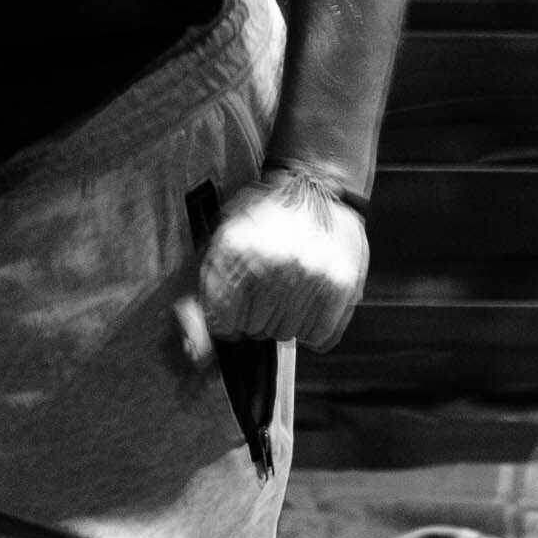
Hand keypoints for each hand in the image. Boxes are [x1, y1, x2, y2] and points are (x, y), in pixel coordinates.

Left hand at [173, 166, 369, 366]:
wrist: (316, 184)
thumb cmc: (263, 214)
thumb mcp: (222, 240)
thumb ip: (204, 296)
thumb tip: (195, 353)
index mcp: (236, 252)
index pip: (221, 323)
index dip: (225, 316)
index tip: (233, 302)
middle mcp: (273, 266)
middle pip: (254, 330)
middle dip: (255, 314)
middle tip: (266, 285)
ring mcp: (310, 278)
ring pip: (286, 335)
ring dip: (285, 319)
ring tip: (290, 286)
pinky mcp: (341, 287)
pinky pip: (319, 338)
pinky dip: (314, 327)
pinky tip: (310, 299)